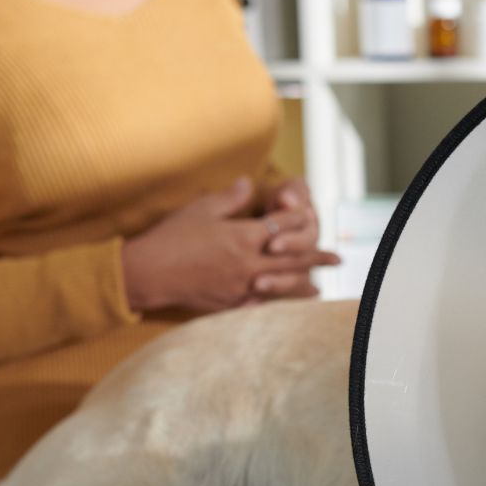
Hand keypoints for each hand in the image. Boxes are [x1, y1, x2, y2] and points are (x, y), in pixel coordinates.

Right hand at [121, 177, 339, 313]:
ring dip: (303, 284)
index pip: (281, 225)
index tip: (312, 216)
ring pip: (281, 284)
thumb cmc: (171, 237)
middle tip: (337, 258)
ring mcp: (241, 286)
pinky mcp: (230, 302)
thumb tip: (248, 182)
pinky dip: (277, 302)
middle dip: (316, 257)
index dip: (297, 219)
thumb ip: (230, 198)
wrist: (148, 272)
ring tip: (321, 285)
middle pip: (291, 258)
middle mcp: (248, 263)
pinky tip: (285, 303)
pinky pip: (261, 303)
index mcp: (243, 236)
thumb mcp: (201, 210)